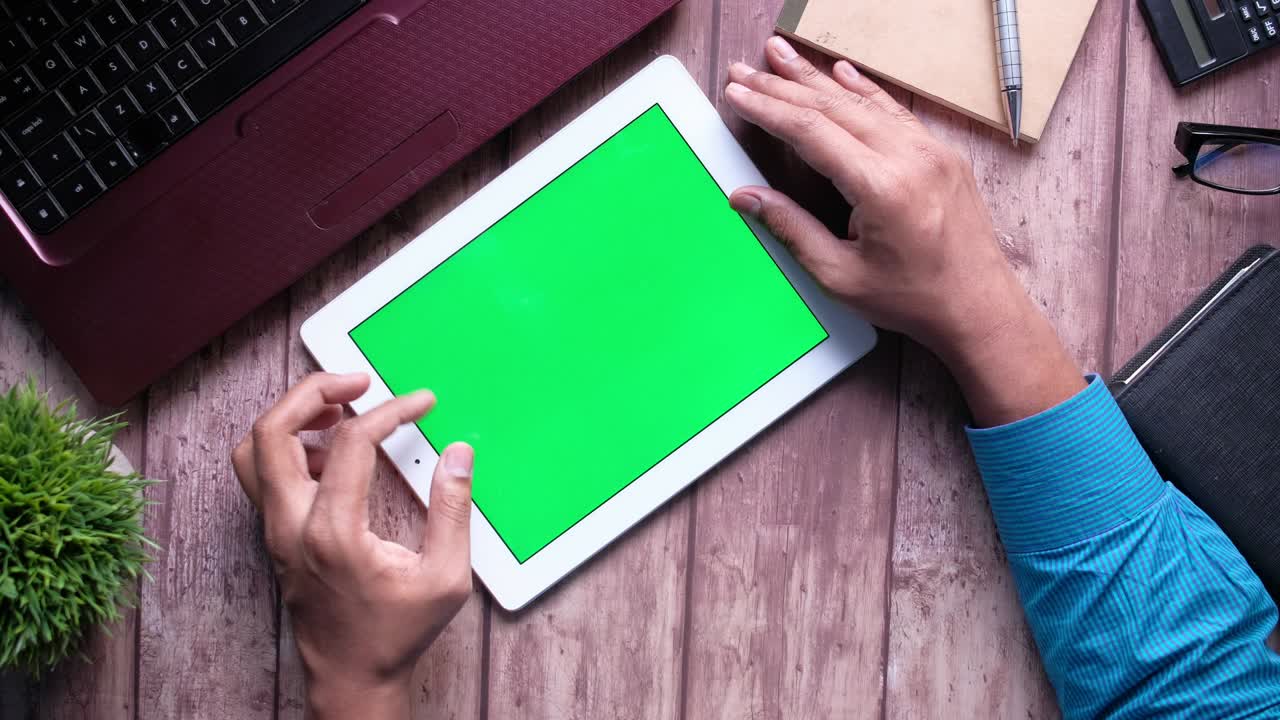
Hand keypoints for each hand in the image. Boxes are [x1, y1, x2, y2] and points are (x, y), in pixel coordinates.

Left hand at [232, 372, 474, 718]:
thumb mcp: (445, 577)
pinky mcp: (275, 536)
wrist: (350, 677)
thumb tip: (458, 455)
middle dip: (313, 390)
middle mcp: (292, 526)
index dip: (390, 410)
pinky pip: (262, 473)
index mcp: (333, 532)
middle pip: (272, 430)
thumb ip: (454, 511)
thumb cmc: (394, 634)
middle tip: (357, 380)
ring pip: (253, 449)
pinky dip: (288, 445)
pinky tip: (332, 452)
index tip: (420, 403)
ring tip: (339, 410)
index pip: (350, 441)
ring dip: (291, 416)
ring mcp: (276, 531)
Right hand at [725, 37, 1083, 424]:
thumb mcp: (840, 275)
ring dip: (817, 78)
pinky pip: (894, 112)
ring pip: (863, 102)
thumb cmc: (913, 300)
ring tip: (780, 55)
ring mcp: (932, 151)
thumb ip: (791, 228)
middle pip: (833, 107)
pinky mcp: (942, 155)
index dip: (769, 109)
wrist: (979, 307)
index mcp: (882, 188)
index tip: (738, 94)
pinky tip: (840, 72)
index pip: (812, 132)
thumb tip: (746, 197)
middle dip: (783, 85)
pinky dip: (862, 91)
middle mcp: (911, 158)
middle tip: (745, 71)